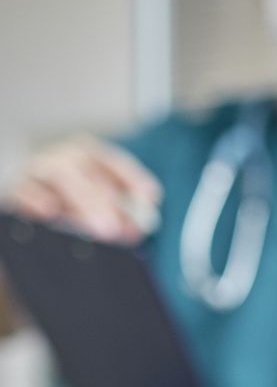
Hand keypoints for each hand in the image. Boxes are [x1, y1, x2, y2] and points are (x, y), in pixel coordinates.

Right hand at [7, 136, 160, 242]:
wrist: (29, 217)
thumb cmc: (69, 211)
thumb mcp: (96, 213)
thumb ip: (118, 219)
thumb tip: (135, 228)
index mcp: (84, 158)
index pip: (111, 160)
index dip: (132, 176)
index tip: (151, 197)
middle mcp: (60, 159)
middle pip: (86, 167)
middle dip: (108, 198)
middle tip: (121, 227)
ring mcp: (36, 172)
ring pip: (60, 175)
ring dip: (85, 200)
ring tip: (103, 228)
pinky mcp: (16, 189)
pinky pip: (23, 189)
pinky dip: (36, 198)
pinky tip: (50, 212)